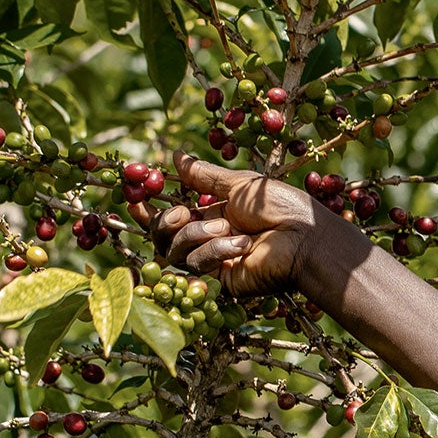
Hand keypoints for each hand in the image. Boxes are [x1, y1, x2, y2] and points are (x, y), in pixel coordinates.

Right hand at [150, 149, 351, 299]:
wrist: (305, 237)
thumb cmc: (281, 207)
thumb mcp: (238, 184)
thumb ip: (203, 175)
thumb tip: (177, 155)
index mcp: (214, 215)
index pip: (170, 217)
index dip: (149, 210)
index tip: (132, 199)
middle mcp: (210, 240)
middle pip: (163, 237)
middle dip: (166, 221)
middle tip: (184, 211)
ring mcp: (215, 262)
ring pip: (175, 251)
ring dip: (197, 234)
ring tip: (228, 227)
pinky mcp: (222, 282)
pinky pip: (197, 265)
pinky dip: (215, 250)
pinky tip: (241, 245)